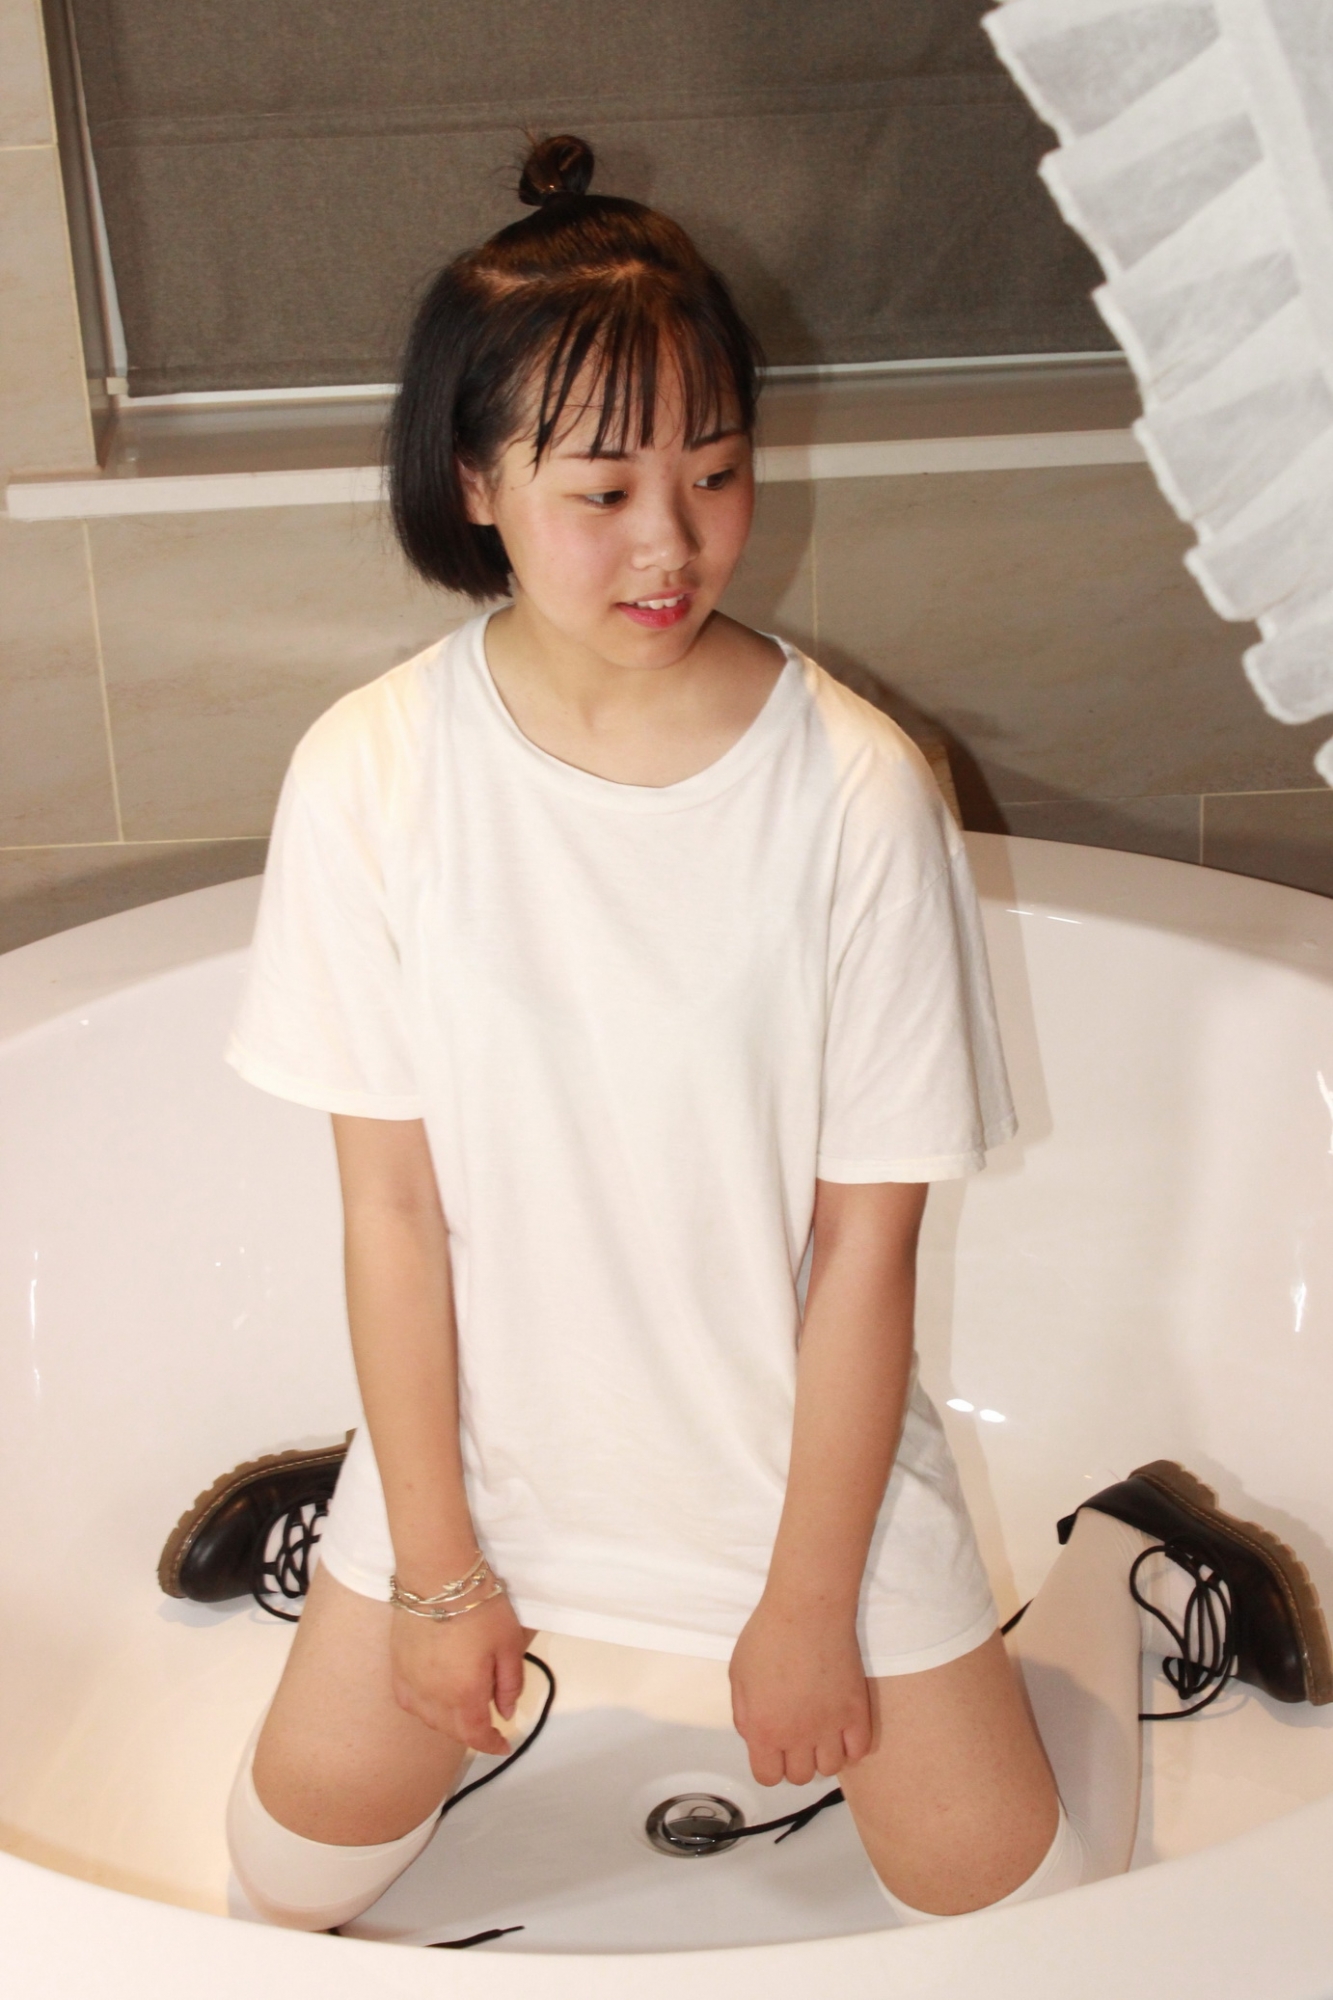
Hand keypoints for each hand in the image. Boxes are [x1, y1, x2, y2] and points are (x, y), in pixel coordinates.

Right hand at [389, 1590, 533, 1752]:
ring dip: (448, 1723)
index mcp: (465, 1693)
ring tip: (462, 1711)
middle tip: (487, 1724)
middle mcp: (434, 1696)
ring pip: (429, 1719)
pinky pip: (408, 1701)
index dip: (492, 1745)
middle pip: (452, 1730)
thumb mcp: (509, 1644)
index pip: (476, 1734)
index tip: (503, 1744)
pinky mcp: (397, 1667)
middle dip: (472, 1733)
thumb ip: (510, 1683)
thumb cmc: (481, 1607)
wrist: (438, 1577)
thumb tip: (505, 1712)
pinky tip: (432, 1699)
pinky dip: (422, 1708)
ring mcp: (412, 1683)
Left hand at [729, 1596, 872, 1786]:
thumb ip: (744, 1715)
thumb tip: (757, 1736)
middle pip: (801, 1777)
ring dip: (824, 1754)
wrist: (807, 1610)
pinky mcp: (857, 1712)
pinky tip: (843, 1729)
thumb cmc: (767, 1636)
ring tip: (821, 1731)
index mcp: (764, 1730)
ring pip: (830, 1767)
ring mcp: (831, 1726)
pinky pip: (860, 1751)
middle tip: (797, 1734)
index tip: (773, 1747)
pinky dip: (851, 1746)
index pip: (768, 1777)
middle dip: (796, 1759)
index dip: (769, 1763)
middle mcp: (798, 1736)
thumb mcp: (738, 1675)